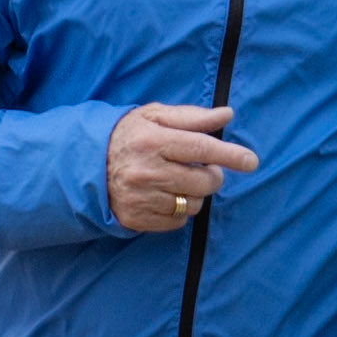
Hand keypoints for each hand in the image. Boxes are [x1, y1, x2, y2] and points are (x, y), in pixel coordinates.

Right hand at [107, 103, 258, 232]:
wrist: (85, 165)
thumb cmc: (127, 135)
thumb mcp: (154, 116)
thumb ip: (192, 117)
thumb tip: (227, 114)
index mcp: (152, 140)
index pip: (201, 148)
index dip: (230, 154)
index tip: (251, 161)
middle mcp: (147, 171)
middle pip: (203, 181)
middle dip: (212, 175)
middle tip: (203, 168)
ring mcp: (141, 197)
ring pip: (193, 204)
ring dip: (196, 194)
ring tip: (179, 181)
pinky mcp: (136, 219)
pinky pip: (178, 221)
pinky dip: (180, 210)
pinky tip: (167, 196)